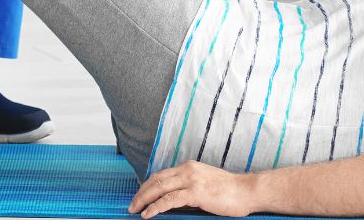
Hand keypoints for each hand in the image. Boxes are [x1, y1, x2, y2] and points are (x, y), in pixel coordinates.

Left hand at [129, 161, 257, 218]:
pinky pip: (170, 200)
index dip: (148, 185)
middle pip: (156, 180)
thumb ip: (189, 187)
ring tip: (135, 210)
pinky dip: (156, 207)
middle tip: (132, 204)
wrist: (248, 191)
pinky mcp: (196, 192)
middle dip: (141, 192)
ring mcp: (191, 180)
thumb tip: (175, 199)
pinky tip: (149, 213)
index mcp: (188, 167)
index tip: (139, 195)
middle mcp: (187, 170)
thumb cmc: (231, 191)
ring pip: (159, 188)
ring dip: (144, 199)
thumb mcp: (205, 183)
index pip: (161, 175)